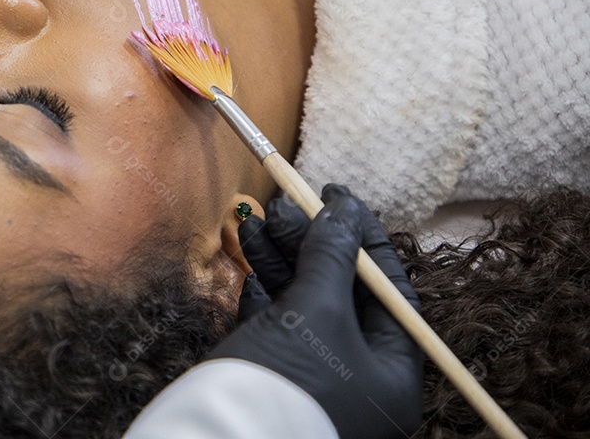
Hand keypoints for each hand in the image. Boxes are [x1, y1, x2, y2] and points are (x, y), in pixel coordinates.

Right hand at [207, 185, 422, 438]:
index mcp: (393, 374)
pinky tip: (251, 274)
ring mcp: (318, 384)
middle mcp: (361, 383)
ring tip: (253, 224)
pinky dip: (265, 297)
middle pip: (343, 294)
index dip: (363, 237)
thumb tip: (343, 211)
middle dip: (310, 246)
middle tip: (283, 206)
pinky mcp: (278, 384)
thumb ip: (331, 255)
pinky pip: (278, 331)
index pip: (389, 290)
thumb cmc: (285, 381)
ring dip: (279, 262)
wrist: (216, 437)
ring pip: (305, 307)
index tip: (336, 195)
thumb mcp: (316, 309)